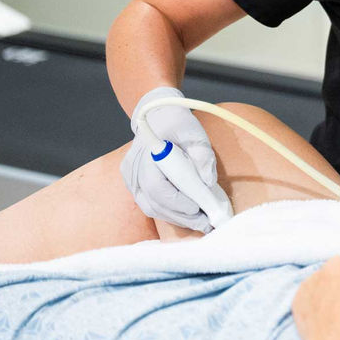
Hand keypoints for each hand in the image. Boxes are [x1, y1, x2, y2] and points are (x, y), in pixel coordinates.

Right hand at [120, 86, 218, 231]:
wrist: (158, 116)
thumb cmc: (177, 123)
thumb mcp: (194, 131)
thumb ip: (202, 154)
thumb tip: (208, 182)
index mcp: (146, 155)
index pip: (157, 187)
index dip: (178, 202)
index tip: (198, 208)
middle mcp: (133, 171)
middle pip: (154, 203)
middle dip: (182, 216)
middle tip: (206, 223)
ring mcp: (131, 180)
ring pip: (152, 208)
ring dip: (177, 218)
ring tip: (201, 222)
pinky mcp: (134, 186)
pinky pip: (150, 205)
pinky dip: (169, 212)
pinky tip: (187, 215)